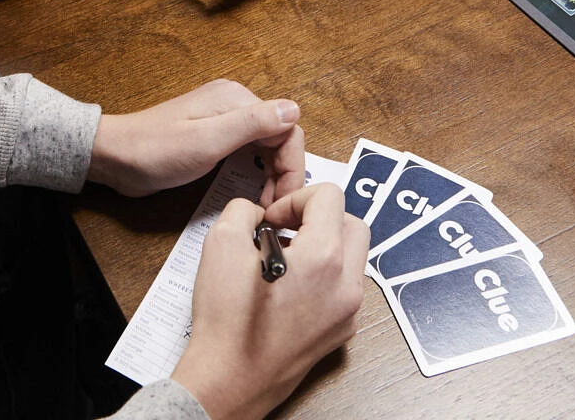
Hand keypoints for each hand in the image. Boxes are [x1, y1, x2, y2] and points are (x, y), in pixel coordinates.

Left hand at [87, 78, 303, 197]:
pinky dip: (256, 172)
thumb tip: (294, 108)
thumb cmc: (155, 150)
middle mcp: (233, 104)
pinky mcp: (213, 137)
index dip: (292, 166)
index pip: (288, 128)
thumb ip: (251, 124)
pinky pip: (248, 152)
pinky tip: (251, 192)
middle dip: (285, 174)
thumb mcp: (207, 141)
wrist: (115, 157)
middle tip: (274, 209)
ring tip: (265, 205)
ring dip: (273, 175)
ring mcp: (223, 120)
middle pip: (280, 137)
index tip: (284, 201)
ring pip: (267, 146)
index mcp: (236, 99)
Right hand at [171, 186, 368, 419]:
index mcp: (324, 258)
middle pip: (352, 223)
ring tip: (283, 256)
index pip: (330, 196)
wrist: (230, 377)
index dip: (294, 198)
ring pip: (352, 255)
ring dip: (323, 243)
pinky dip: (323, 273)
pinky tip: (287, 284)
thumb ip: (242, 209)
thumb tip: (255, 212)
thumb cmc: (228, 318)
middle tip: (284, 229)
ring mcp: (347, 312)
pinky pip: (344, 285)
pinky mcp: (340, 331)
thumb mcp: (222, 241)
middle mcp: (346, 285)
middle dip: (318, 216)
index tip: (272, 218)